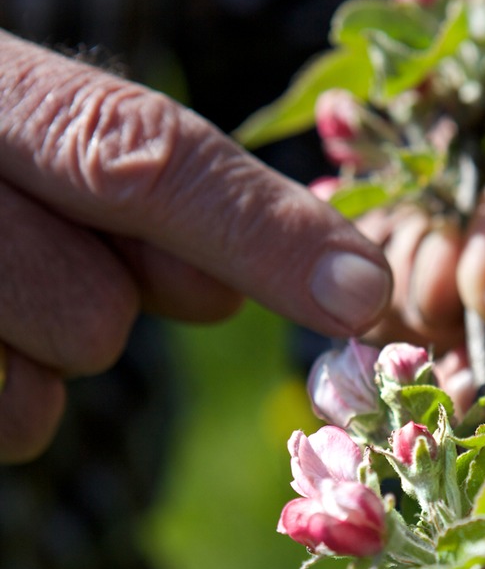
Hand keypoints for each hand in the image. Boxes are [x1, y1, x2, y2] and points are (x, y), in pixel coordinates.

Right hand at [0, 30, 391, 461]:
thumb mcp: (35, 140)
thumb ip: (136, 196)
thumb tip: (220, 295)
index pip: (144, 158)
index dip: (263, 234)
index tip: (364, 297)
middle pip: (95, 313)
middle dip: (95, 312)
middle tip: (31, 260)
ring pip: (40, 393)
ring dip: (40, 364)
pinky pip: (4, 428)